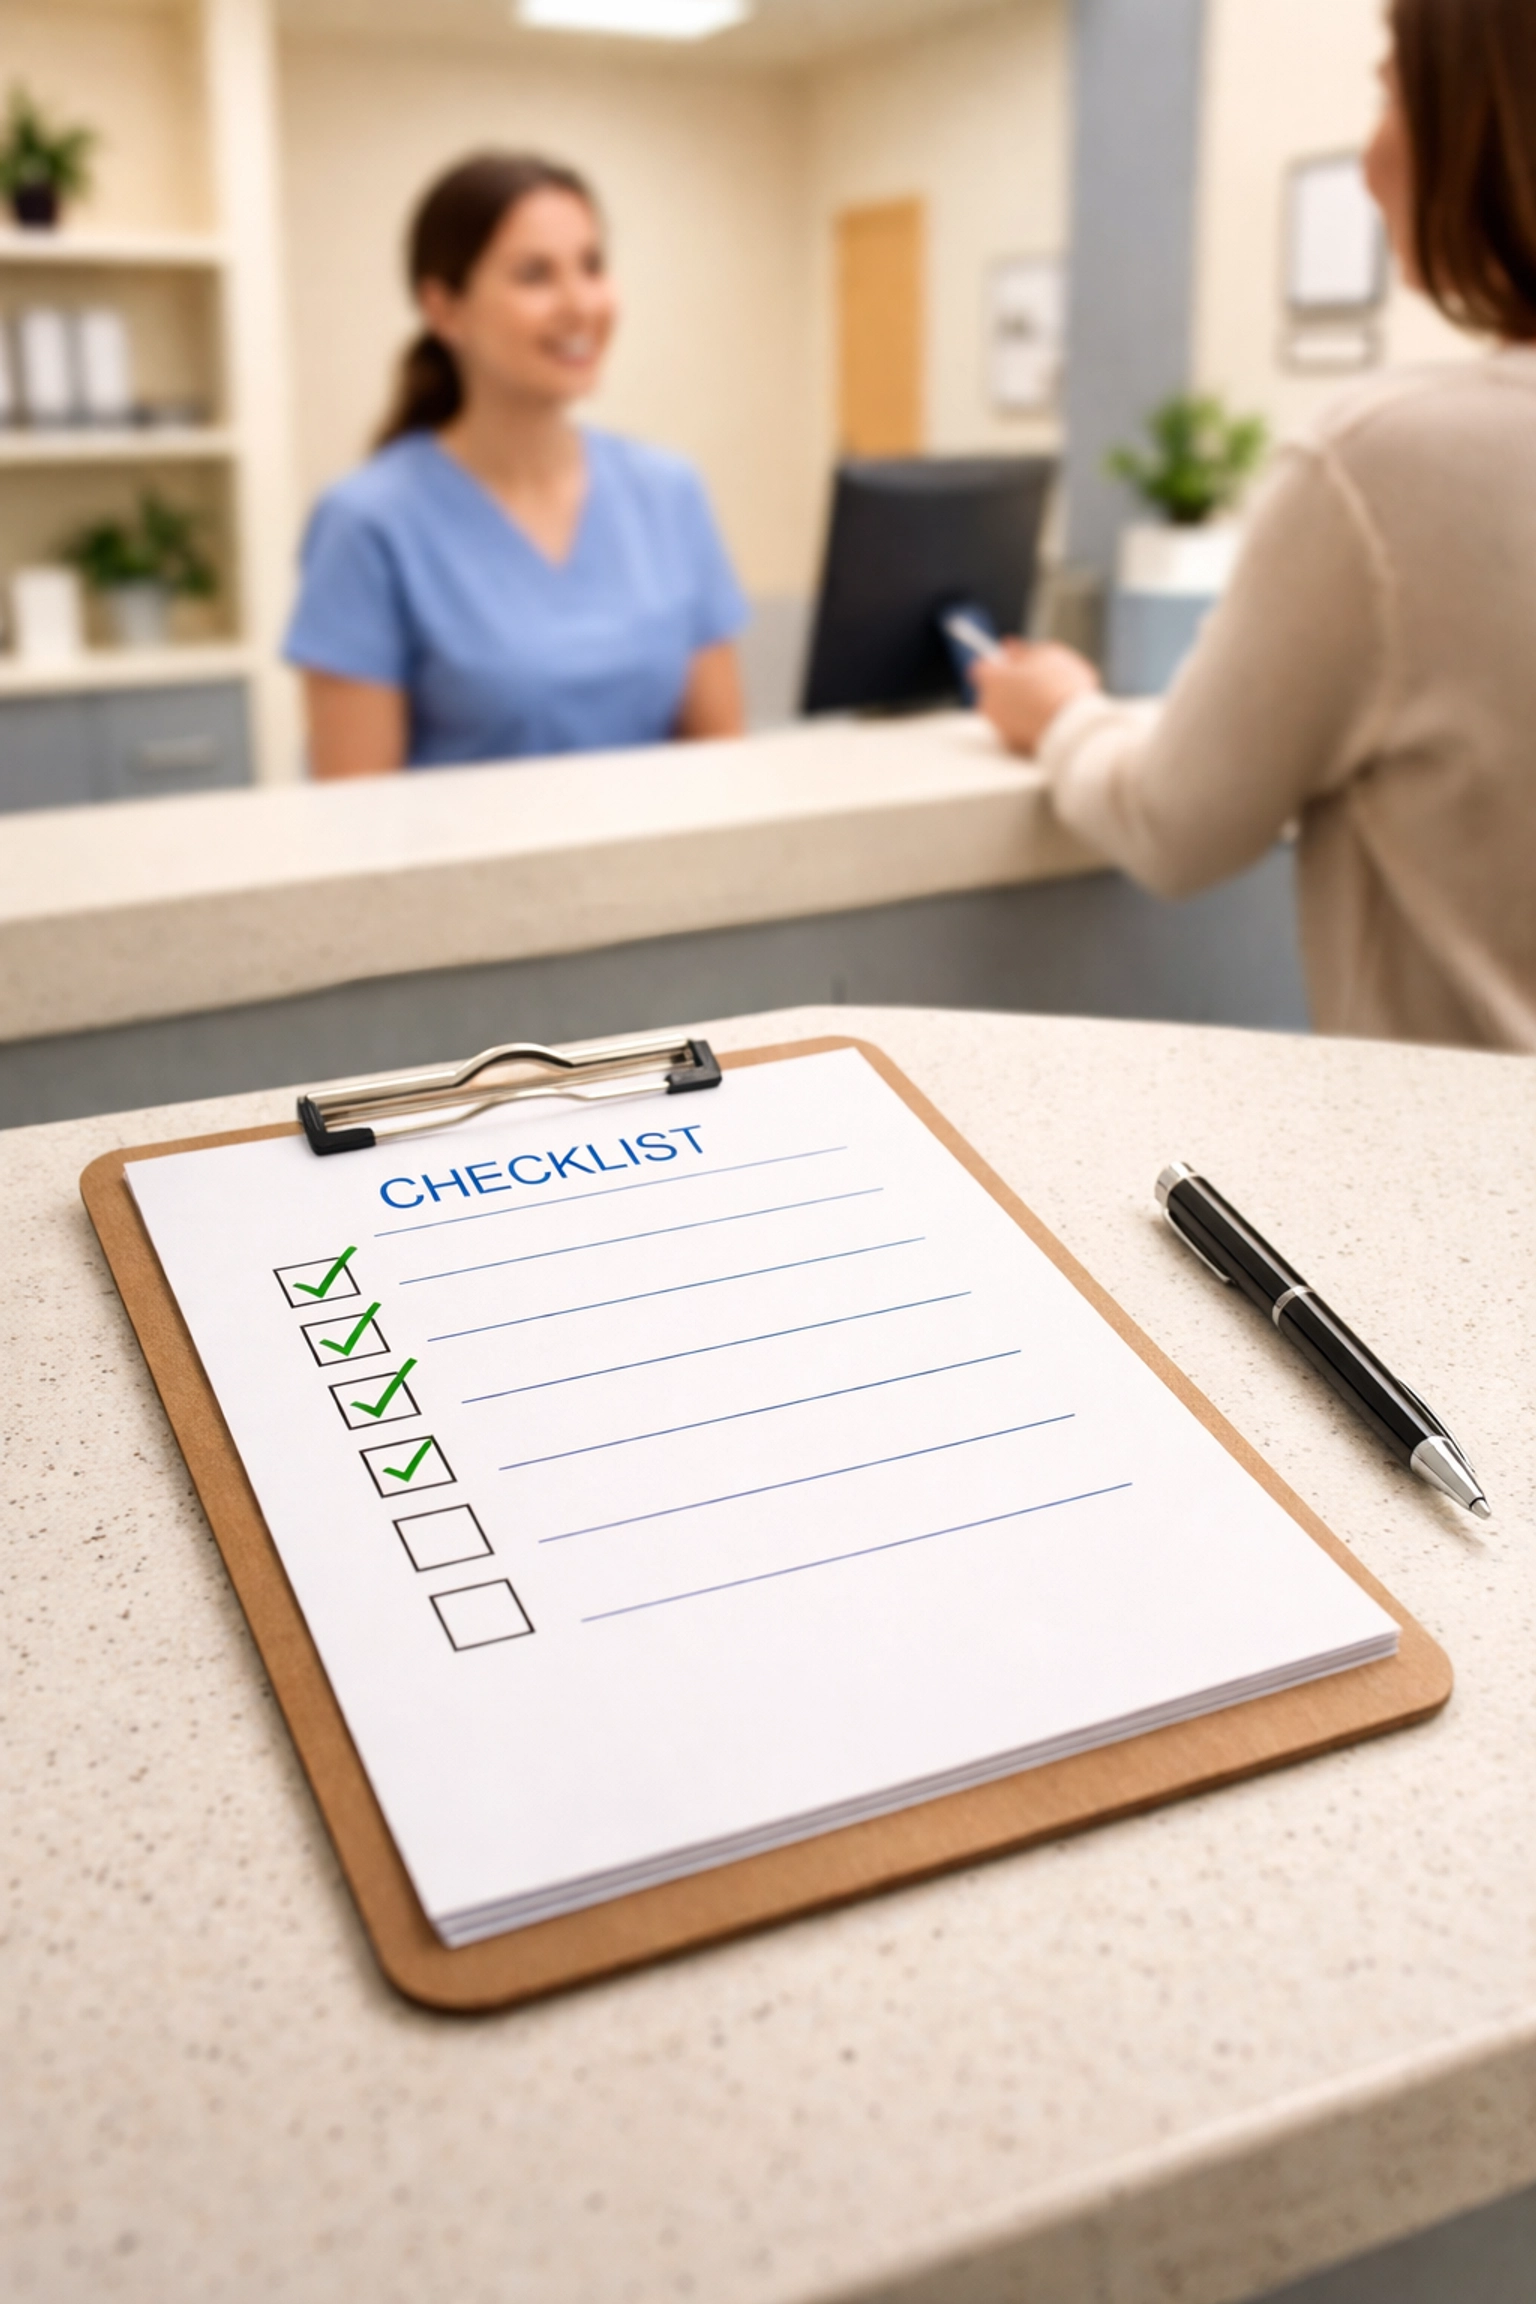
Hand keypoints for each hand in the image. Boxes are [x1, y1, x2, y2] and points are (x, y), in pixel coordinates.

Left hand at [973, 640, 1099, 756]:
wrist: (1071, 727)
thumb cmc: (1060, 685)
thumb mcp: (1047, 655)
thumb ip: (1023, 652)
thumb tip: (1010, 650)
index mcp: (992, 679)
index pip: (982, 667)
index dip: (998, 664)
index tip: (1011, 663)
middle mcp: (988, 704)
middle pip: (993, 691)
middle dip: (1009, 687)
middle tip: (1034, 682)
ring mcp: (998, 727)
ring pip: (1005, 712)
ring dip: (1019, 707)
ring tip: (1046, 702)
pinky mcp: (1012, 745)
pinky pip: (1017, 730)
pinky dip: (1027, 725)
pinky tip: (1047, 720)